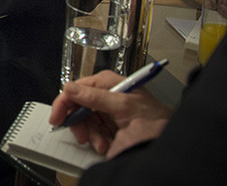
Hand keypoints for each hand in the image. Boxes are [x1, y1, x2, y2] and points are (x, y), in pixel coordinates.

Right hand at [49, 70, 173, 156]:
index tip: (57, 118)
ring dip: (91, 135)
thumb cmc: (154, 117)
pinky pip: (92, 132)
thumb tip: (70, 88)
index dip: (64, 103)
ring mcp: (105, 110)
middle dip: (80, 124)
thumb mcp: (122, 105)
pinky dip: (97, 140)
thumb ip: (95, 97)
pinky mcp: (108, 125)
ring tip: (102, 144)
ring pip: (83, 122)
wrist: (168, 138)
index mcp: (106, 82)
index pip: (75, 88)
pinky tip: (107, 145)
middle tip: (83, 137)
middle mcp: (104, 94)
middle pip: (77, 107)